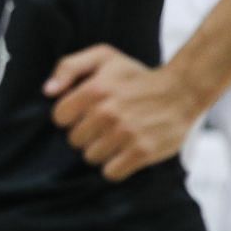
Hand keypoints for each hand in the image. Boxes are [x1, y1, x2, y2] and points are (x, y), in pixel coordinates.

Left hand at [46, 45, 201, 181]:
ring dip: (101, 151)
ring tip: (115, 139)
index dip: (70, 117)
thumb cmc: (136, 76)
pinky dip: (115, 167)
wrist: (182, 91)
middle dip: (85, 135)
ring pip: (91, 157)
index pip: (59, 117)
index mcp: (94, 89)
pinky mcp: (142, 152)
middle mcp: (107, 112)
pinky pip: (111, 173)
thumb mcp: (103, 57)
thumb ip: (68, 67)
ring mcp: (125, 133)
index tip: (84, 113)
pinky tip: (124, 154)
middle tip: (103, 126)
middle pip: (74, 140)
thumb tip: (48, 91)